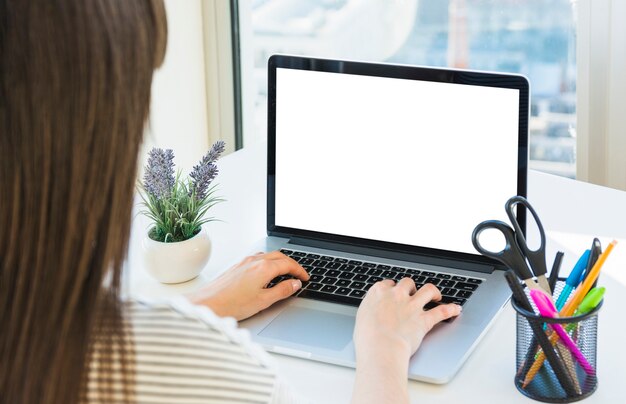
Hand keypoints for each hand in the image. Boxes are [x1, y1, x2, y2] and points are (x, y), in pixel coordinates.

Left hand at [187, 251, 309, 320]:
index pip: (288, 264)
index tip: (305, 278)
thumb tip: (294, 284)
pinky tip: (267, 273)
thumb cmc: (231, 305)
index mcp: (263, 268)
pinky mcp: (237, 266)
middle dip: (292, 264)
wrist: (207, 304)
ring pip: (268, 256)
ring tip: (285, 273)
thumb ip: (282, 291)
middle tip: (299, 274)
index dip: (300, 271)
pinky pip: (258, 258)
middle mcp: (254, 261)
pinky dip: (268, 263)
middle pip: (280, 256)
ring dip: (280, 262)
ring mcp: (244, 262)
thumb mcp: (263, 301)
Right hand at [351, 279, 460, 403]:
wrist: (380, 347)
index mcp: (378, 293)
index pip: (387, 284)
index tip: (393, 292)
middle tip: (413, 292)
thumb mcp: (361, 319)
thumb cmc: (367, 338)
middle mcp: (396, 295)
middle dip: (411, 287)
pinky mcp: (424, 319)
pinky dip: (451, 310)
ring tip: (436, 295)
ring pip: (428, 290)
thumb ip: (370, 312)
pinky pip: (441, 311)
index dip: (392, 288)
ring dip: (433, 291)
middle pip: (407, 283)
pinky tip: (456, 309)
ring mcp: (412, 306)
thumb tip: (372, 315)